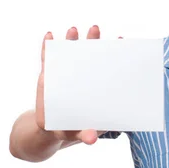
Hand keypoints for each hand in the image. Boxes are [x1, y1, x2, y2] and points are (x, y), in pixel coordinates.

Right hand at [35, 25, 105, 144]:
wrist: (51, 131)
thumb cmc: (74, 128)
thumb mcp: (79, 132)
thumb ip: (85, 133)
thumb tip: (91, 139)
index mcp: (94, 85)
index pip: (106, 66)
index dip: (114, 52)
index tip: (121, 40)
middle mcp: (81, 75)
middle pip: (88, 54)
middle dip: (92, 40)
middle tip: (95, 28)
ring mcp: (64, 74)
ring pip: (69, 53)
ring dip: (71, 40)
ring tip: (73, 30)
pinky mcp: (47, 77)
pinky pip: (47, 59)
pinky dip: (47, 47)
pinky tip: (49, 36)